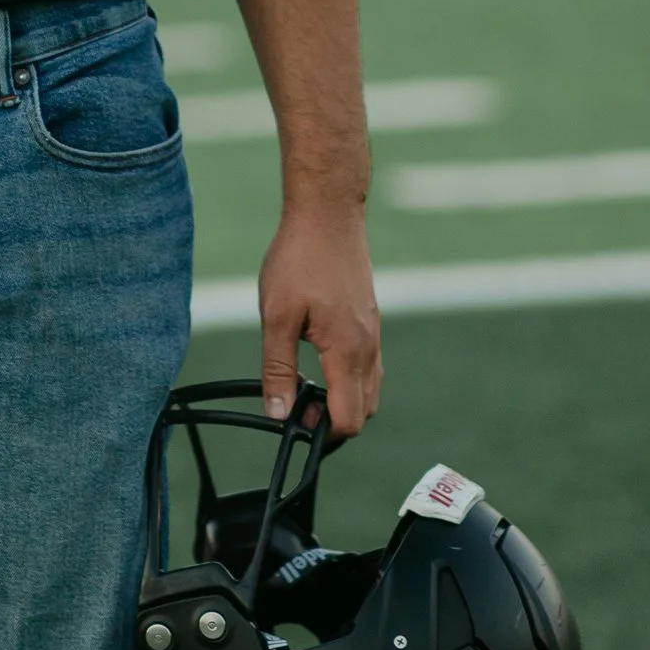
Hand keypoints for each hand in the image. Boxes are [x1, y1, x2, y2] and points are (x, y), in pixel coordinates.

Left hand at [258, 197, 380, 437]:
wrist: (328, 213)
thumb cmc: (300, 259)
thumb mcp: (276, 316)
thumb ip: (278, 368)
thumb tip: (279, 414)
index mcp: (348, 353)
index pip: (349, 420)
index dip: (323, 435)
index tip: (293, 423)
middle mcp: (368, 349)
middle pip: (363, 412)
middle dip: (333, 421)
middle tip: (294, 404)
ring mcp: (373, 335)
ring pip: (368, 390)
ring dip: (341, 399)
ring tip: (303, 383)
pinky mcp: (369, 321)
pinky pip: (367, 367)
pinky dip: (347, 378)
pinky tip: (317, 358)